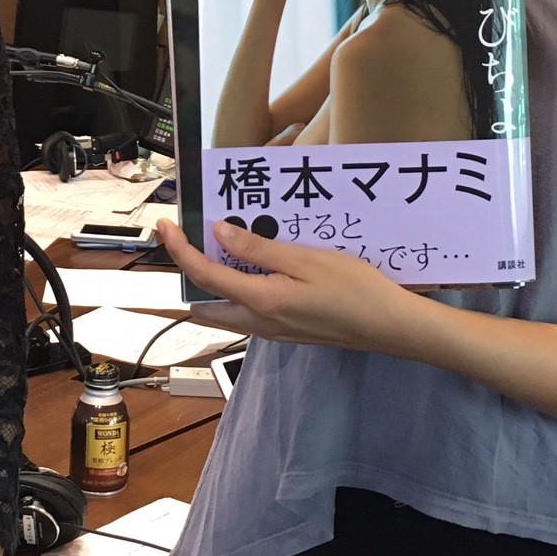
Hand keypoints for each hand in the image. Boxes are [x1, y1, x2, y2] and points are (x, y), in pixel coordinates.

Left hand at [156, 218, 413, 352]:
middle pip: (205, 301)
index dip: (179, 249)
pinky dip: (241, 286)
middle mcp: (258, 323)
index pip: (203, 275)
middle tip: (195, 236)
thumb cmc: (355, 289)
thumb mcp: (306, 260)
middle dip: (192, 269)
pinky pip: (248, 310)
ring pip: (226, 308)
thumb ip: (259, 250)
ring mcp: (272, 331)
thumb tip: (219, 234)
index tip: (166, 224)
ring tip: (229, 242)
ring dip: (217, 279)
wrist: (390, 327)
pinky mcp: (286, 330)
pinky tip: (260, 263)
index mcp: (260, 302)